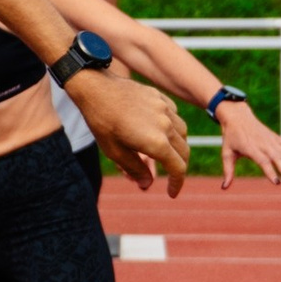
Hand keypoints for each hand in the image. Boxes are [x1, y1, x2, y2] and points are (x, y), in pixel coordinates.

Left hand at [68, 66, 190, 195]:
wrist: (96, 88)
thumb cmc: (101, 121)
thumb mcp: (114, 151)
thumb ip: (135, 169)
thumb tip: (148, 184)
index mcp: (156, 142)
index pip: (178, 168)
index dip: (177, 184)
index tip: (172, 193)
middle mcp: (166, 126)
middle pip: (184, 152)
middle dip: (179, 168)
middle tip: (171, 177)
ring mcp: (165, 110)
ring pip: (182, 134)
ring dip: (178, 148)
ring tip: (167, 156)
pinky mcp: (161, 98)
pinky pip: (175, 116)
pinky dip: (173, 128)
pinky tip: (162, 131)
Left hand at [212, 105, 280, 190]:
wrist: (238, 116)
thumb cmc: (231, 137)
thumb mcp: (226, 153)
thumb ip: (228, 171)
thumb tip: (224, 187)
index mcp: (251, 148)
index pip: (263, 161)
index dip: (270, 172)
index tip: (277, 182)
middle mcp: (263, 143)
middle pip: (276, 158)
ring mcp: (270, 139)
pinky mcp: (275, 137)